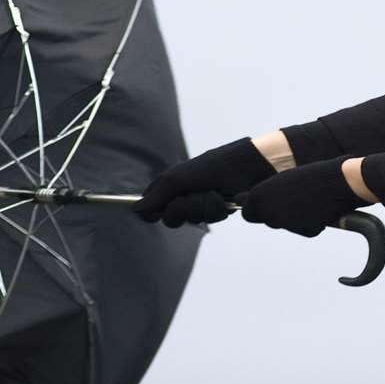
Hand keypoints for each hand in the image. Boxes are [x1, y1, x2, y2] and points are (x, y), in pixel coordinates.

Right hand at [133, 137, 276, 226]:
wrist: (250, 166)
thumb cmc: (215, 165)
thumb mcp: (180, 176)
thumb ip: (158, 193)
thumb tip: (135, 210)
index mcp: (174, 183)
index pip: (154, 205)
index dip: (153, 211)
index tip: (155, 212)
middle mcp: (187, 194)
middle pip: (171, 217)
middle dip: (182, 208)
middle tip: (192, 196)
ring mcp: (203, 203)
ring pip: (192, 218)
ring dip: (203, 206)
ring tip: (214, 192)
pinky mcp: (220, 209)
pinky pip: (211, 218)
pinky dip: (217, 208)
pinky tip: (225, 198)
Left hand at [237, 155, 369, 237]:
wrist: (339, 180)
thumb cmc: (311, 176)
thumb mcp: (282, 180)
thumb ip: (265, 192)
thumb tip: (243, 201)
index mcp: (259, 195)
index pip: (247, 213)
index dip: (257, 210)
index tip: (267, 206)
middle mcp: (268, 210)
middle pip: (264, 221)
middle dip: (274, 215)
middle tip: (292, 202)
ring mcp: (285, 222)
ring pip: (283, 225)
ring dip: (292, 217)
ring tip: (307, 200)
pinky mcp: (302, 230)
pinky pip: (302, 230)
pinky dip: (309, 223)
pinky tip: (317, 209)